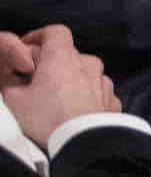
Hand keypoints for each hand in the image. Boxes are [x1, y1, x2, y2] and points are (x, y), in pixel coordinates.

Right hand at [1, 28, 119, 147]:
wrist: (84, 144)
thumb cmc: (47, 119)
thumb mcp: (14, 100)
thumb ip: (12, 82)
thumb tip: (16, 78)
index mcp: (63, 57)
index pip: (55, 32)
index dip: (39, 37)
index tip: (27, 48)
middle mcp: (88, 64)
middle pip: (68, 54)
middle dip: (50, 64)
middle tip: (33, 82)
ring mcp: (104, 82)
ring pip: (83, 74)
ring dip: (69, 81)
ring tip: (53, 102)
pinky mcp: (112, 100)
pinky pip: (95, 92)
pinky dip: (84, 97)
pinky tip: (72, 113)